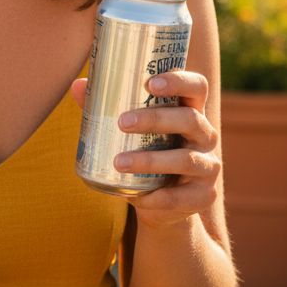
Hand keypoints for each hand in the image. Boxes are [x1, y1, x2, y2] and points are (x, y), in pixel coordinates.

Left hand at [71, 73, 220, 227]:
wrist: (162, 205)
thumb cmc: (146, 154)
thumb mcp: (132, 132)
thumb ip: (108, 108)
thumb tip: (78, 85)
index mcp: (191, 111)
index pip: (197, 87)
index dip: (179, 81)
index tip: (150, 83)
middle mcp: (205, 135)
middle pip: (191, 119)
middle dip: (156, 119)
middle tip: (122, 122)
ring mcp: (208, 166)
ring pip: (186, 159)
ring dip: (150, 160)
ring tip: (119, 162)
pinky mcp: (204, 196)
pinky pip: (182, 196)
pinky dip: (159, 197)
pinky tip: (140, 197)